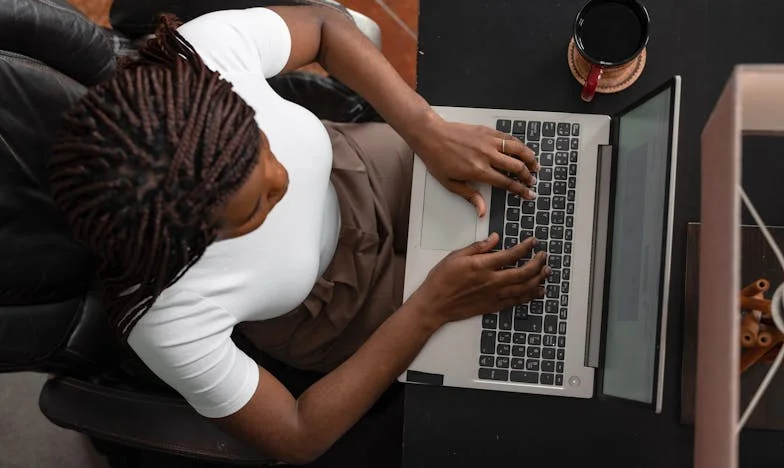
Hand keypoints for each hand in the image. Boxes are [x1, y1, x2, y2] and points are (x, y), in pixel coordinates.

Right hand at [408, 234, 549, 327]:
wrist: (435, 304)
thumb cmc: (441, 280)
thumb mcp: (456, 256)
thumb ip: (478, 247)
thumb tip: (495, 238)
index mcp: (482, 266)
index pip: (512, 254)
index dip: (526, 247)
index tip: (532, 242)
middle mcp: (492, 282)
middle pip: (524, 272)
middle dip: (537, 263)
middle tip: (544, 256)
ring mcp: (494, 296)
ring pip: (524, 288)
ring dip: (538, 279)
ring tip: (546, 272)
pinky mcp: (493, 306)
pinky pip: (517, 301)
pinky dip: (530, 296)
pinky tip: (537, 291)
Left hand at [410, 114, 538, 216]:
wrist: (431, 135)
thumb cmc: (437, 159)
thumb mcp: (451, 183)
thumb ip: (470, 196)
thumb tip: (482, 211)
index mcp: (479, 171)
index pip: (507, 183)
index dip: (521, 190)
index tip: (529, 194)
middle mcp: (487, 155)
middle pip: (516, 166)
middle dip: (528, 176)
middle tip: (532, 181)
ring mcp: (488, 141)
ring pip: (517, 149)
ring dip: (529, 158)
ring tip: (535, 165)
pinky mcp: (487, 131)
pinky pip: (508, 137)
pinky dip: (519, 144)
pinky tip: (522, 149)